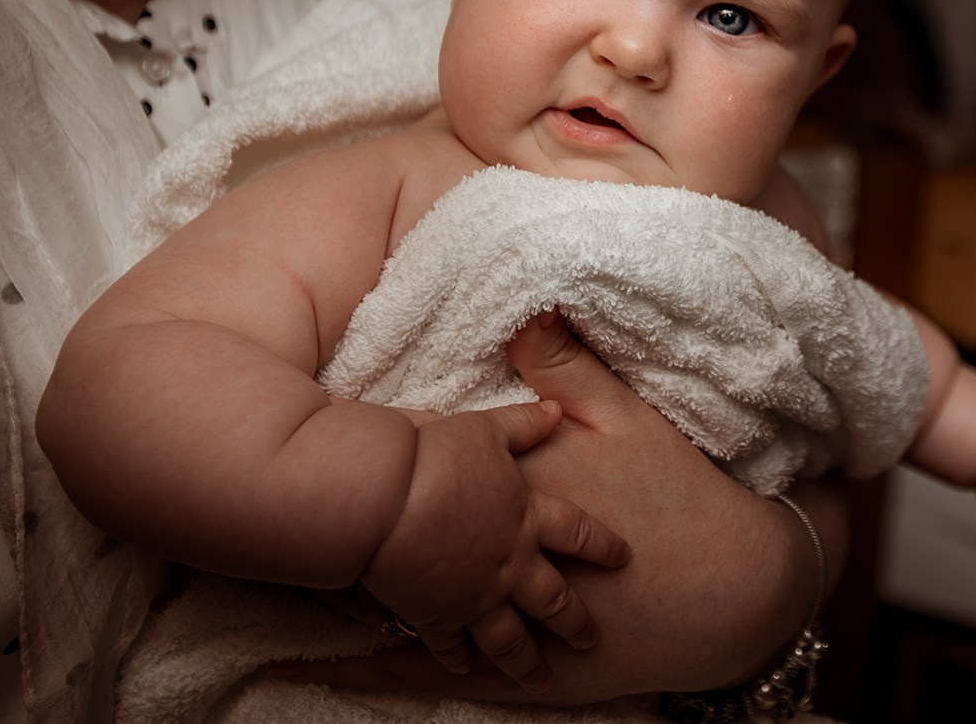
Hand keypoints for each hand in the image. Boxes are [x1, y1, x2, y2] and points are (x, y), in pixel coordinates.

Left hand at [269, 313, 835, 703]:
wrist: (736, 587)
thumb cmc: (682, 497)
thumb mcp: (631, 417)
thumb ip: (571, 364)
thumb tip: (526, 303)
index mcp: (519, 485)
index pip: (429, 461)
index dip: (362, 446)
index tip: (283, 420)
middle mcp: (495, 550)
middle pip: (402, 535)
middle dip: (332, 528)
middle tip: (240, 518)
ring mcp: (501, 610)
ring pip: (404, 609)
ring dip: (338, 605)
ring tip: (248, 608)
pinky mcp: (518, 661)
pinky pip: (431, 668)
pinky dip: (374, 670)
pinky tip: (315, 673)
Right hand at [359, 397, 629, 689]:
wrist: (383, 497)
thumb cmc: (436, 456)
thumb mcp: (487, 429)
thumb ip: (524, 424)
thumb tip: (555, 411)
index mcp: (526, 517)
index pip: (578, 533)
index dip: (603, 545)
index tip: (624, 558)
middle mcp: (509, 564)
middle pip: (553, 599)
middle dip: (575, 622)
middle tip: (590, 640)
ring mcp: (474, 596)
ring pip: (509, 638)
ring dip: (525, 660)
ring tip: (538, 677)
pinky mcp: (435, 615)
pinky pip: (451, 646)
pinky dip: (459, 660)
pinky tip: (467, 669)